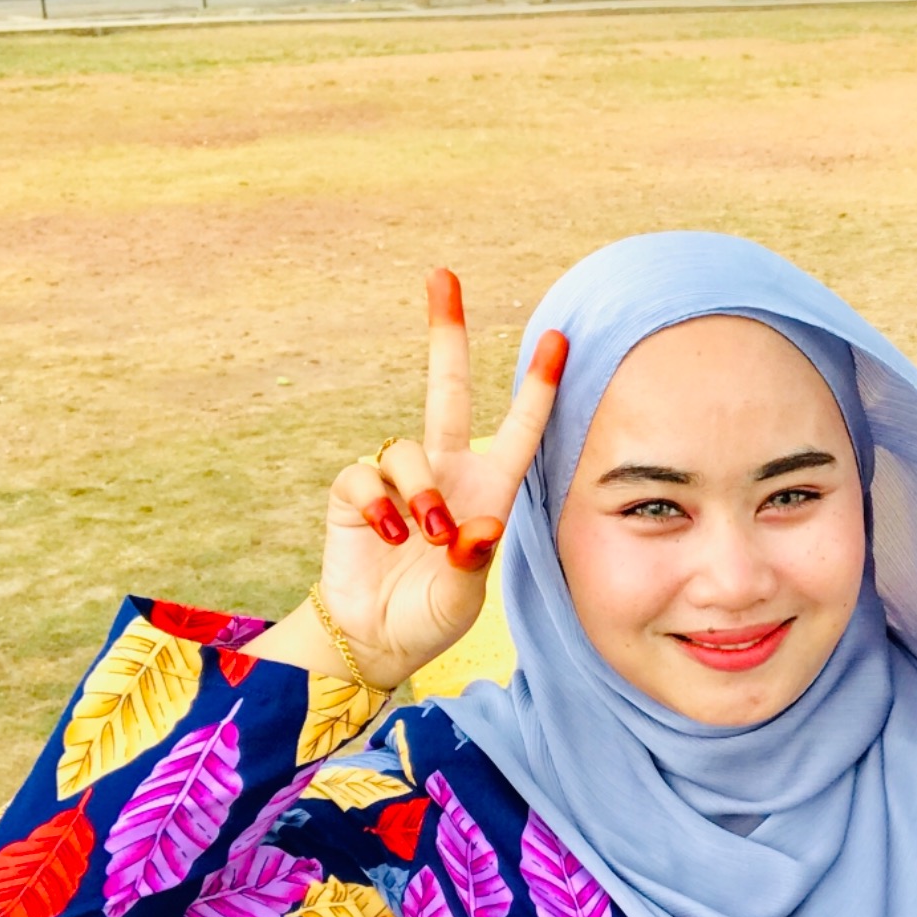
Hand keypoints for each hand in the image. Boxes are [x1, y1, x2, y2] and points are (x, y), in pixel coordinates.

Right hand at [244, 269, 563, 691]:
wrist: (374, 640)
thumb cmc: (430, 616)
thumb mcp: (463, 598)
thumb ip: (473, 564)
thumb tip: (477, 531)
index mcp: (488, 491)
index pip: (519, 428)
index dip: (539, 386)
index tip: (561, 339)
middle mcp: (445, 474)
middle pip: (447, 389)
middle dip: (445, 334)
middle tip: (443, 277)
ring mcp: (400, 480)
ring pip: (408, 449)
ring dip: (421, 492)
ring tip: (427, 537)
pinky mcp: (355, 493)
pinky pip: (365, 474)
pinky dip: (379, 500)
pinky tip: (388, 532)